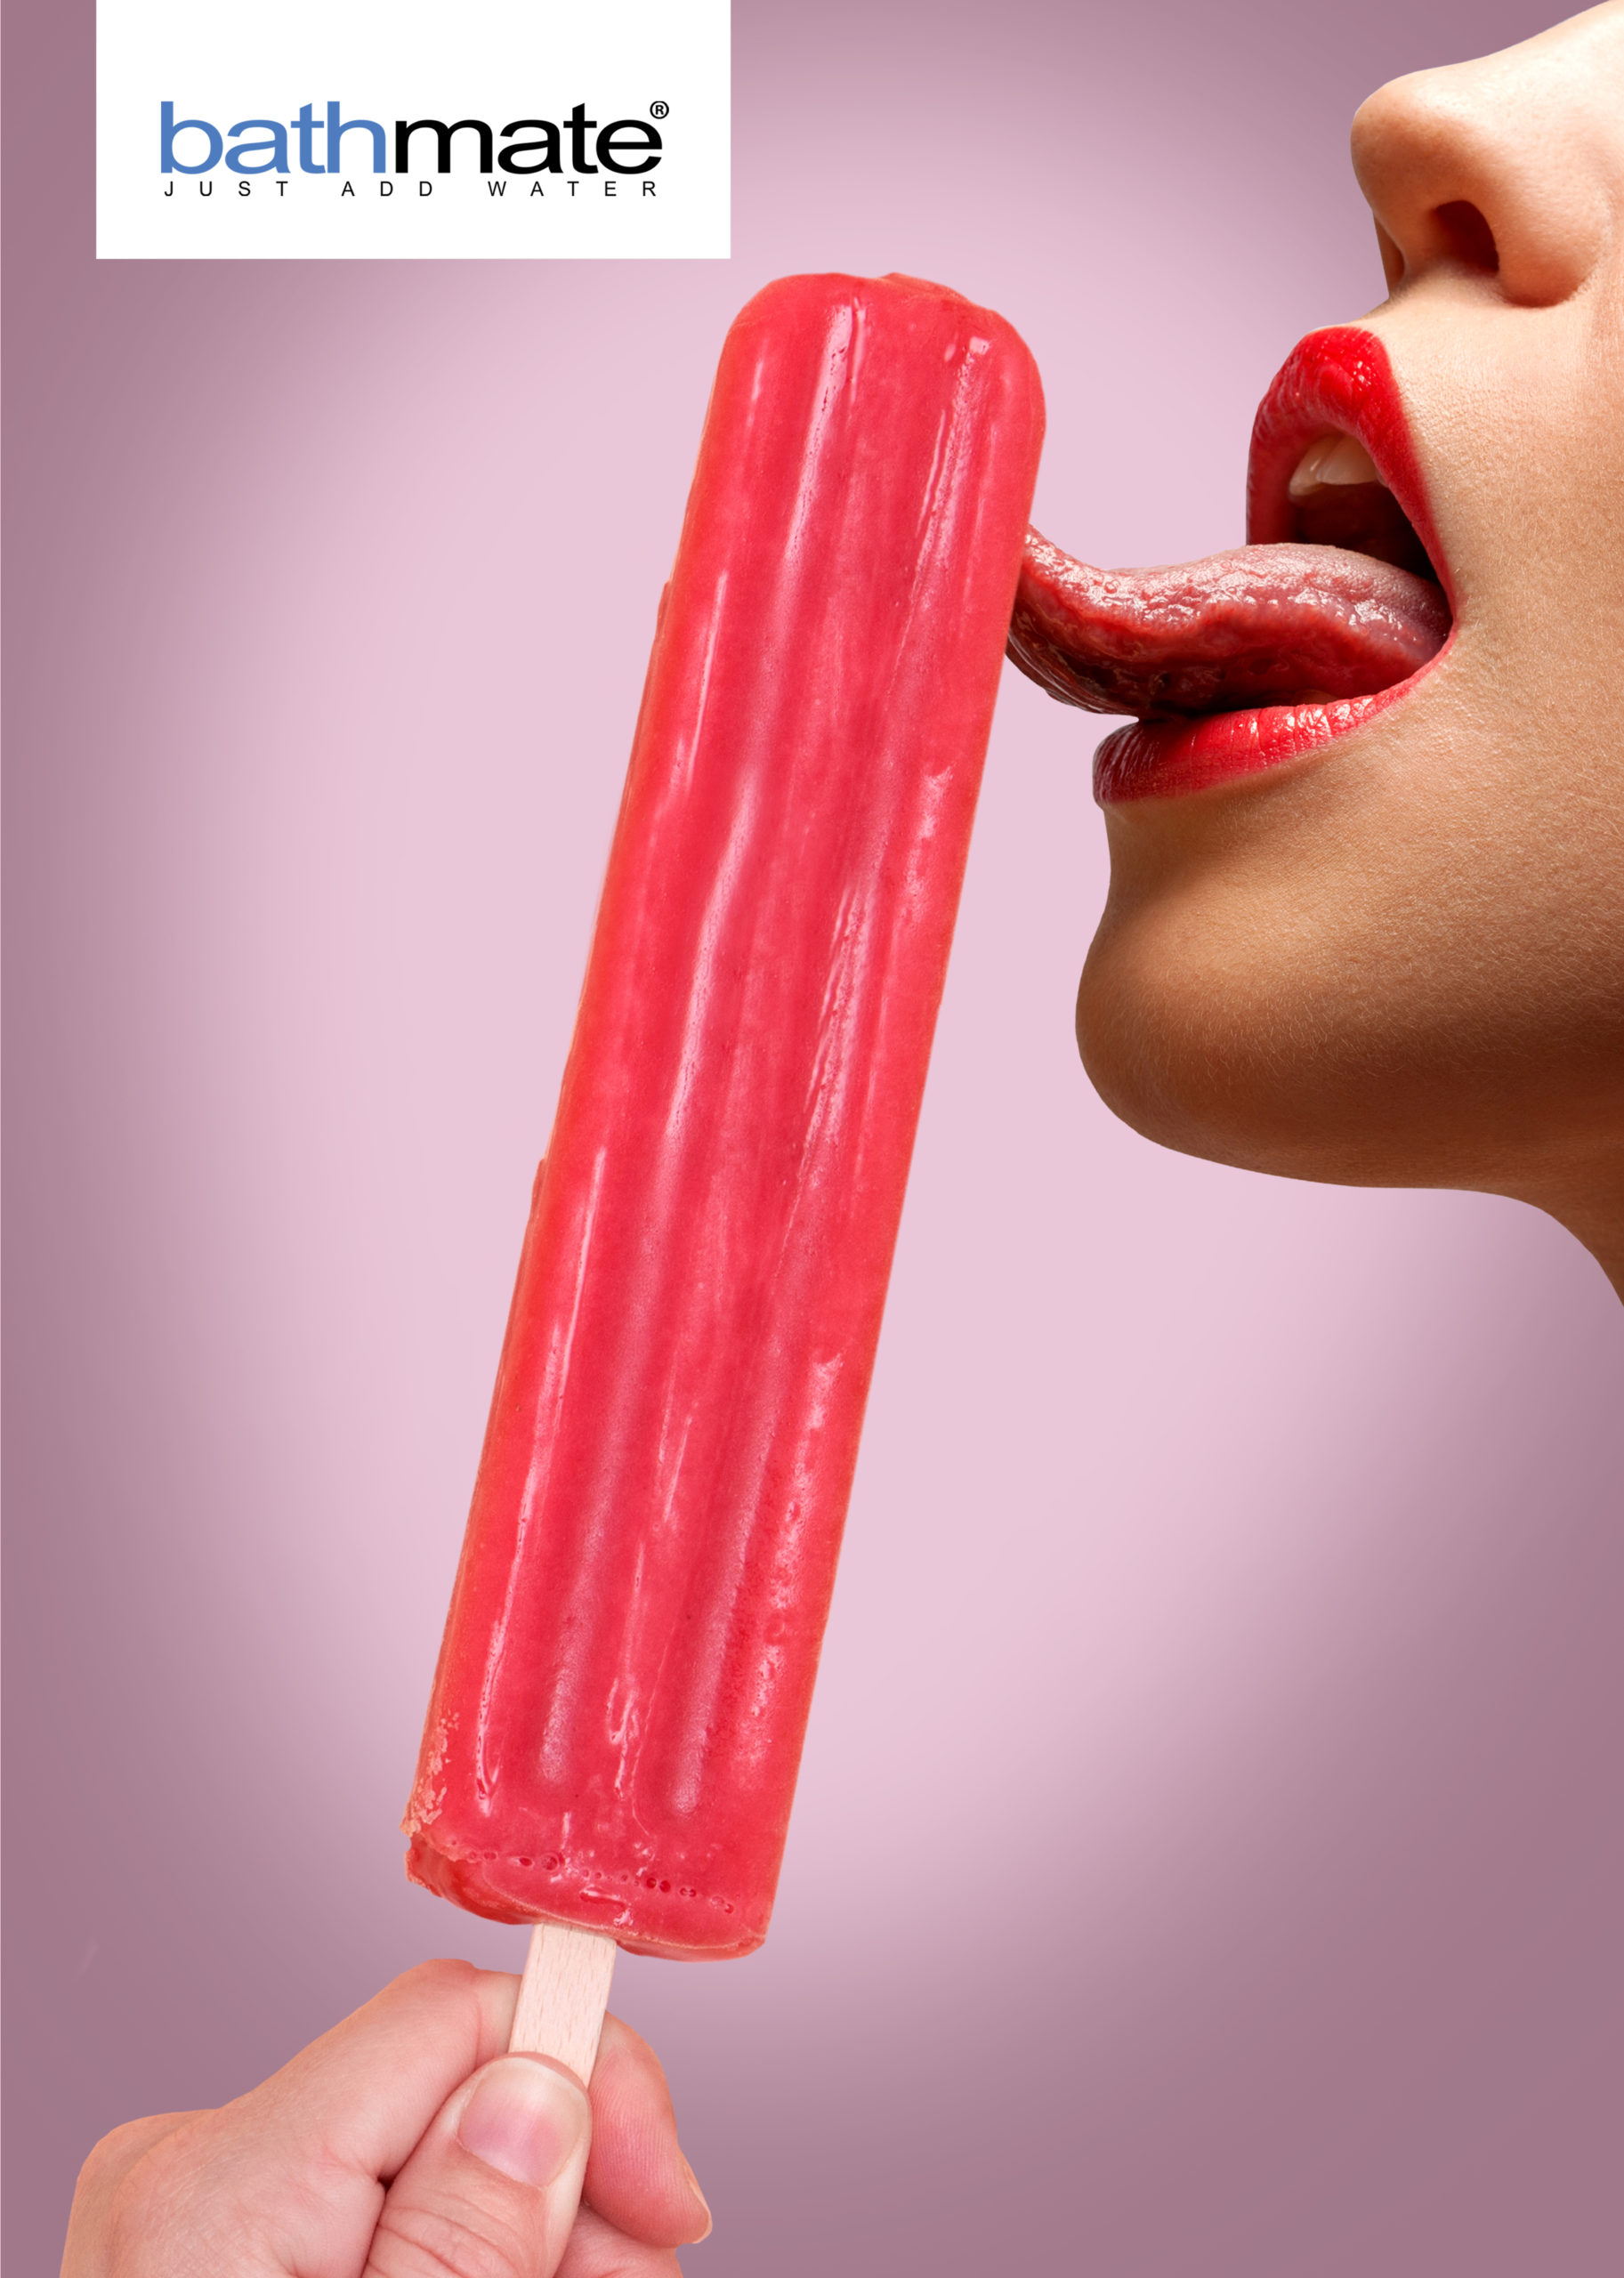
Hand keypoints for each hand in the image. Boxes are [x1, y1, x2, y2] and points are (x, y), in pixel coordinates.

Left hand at [60, 1959, 710, 2276]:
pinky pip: (376, 2214)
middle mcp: (191, 2167)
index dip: (591, 2082)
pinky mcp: (220, 2252)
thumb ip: (465, 2241)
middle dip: (569, 2199)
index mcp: (221, 2182)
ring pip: (432, 2161)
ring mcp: (196, 2212)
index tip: (668, 2208)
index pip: (452, 2015)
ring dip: (528, 2245)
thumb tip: (538, 2085)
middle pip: (453, 2096)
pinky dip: (455, 2265)